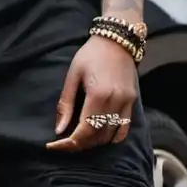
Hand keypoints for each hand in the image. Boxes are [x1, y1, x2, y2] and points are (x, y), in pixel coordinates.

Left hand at [46, 34, 136, 151]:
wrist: (116, 40)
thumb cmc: (90, 54)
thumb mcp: (73, 74)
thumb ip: (66, 103)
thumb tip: (59, 129)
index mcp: (98, 94)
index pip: (84, 130)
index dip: (69, 142)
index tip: (54, 146)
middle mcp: (115, 101)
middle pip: (97, 136)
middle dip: (79, 144)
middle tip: (64, 142)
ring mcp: (126, 103)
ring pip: (110, 135)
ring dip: (94, 142)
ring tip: (79, 138)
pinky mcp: (132, 102)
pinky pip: (124, 128)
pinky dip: (112, 137)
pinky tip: (100, 137)